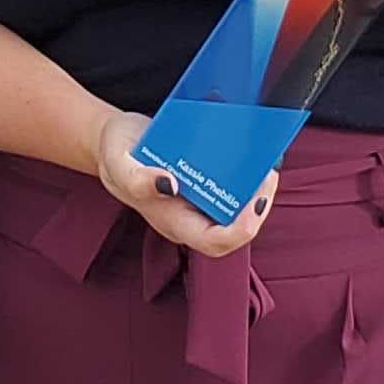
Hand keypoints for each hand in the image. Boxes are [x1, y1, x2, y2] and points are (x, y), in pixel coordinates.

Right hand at [94, 106, 273, 260]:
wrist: (116, 140)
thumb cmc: (115, 154)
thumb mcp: (117, 162)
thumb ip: (135, 179)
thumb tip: (169, 185)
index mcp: (172, 221)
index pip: (214, 243)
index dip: (240, 230)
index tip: (253, 202)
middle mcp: (191, 216)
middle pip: (236, 228)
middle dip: (258, 205)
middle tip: (268, 174)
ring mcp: (200, 201)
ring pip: (240, 207)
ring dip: (258, 188)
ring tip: (266, 161)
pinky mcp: (206, 182)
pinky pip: (234, 185)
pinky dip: (248, 172)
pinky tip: (254, 153)